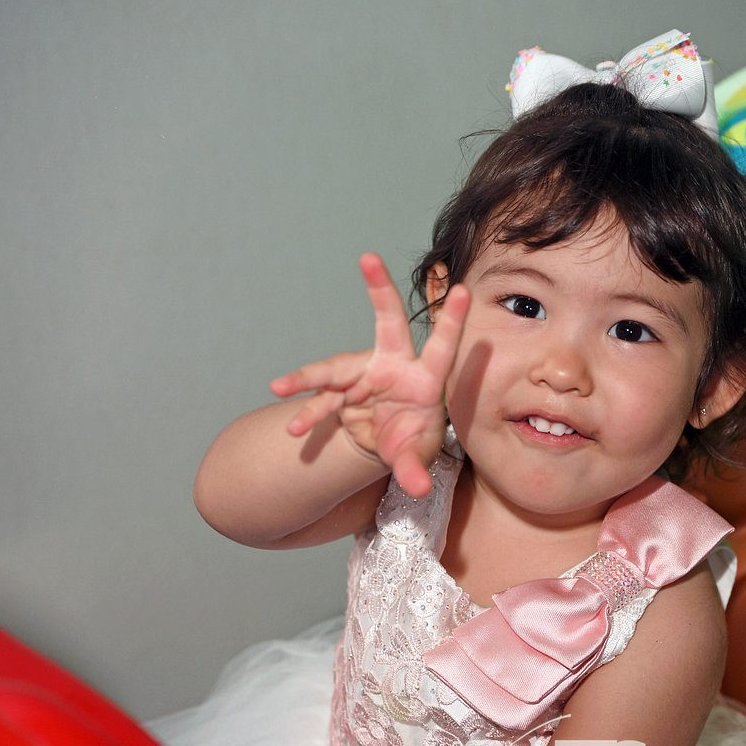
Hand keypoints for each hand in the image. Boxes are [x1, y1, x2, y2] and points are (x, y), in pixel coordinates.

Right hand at [270, 253, 469, 497]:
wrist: (383, 446)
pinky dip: (305, 410)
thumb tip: (419, 488)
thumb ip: (414, 470)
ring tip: (282, 388)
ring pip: (336, 367)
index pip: (441, 348)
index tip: (463, 289)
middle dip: (380, 290)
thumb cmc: (411, 442)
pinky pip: (319, 398)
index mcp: (425, 381)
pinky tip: (294, 430)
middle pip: (388, 323)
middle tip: (368, 257)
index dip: (451, 321)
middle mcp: (393, 367)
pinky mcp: (340, 390)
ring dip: (309, 379)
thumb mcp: (414, 456)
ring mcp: (364, 374)